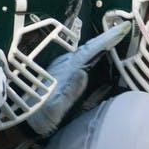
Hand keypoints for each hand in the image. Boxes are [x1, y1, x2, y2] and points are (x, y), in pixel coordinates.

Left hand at [26, 22, 131, 136]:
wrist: (24, 121)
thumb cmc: (40, 117)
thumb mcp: (54, 109)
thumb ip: (69, 92)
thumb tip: (83, 72)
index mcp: (65, 71)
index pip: (89, 51)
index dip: (105, 40)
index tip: (120, 29)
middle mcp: (65, 65)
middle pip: (88, 47)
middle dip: (106, 37)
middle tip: (123, 27)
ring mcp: (63, 68)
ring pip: (85, 51)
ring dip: (100, 42)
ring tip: (116, 34)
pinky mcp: (63, 74)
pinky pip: (82, 59)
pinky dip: (94, 52)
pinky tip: (100, 50)